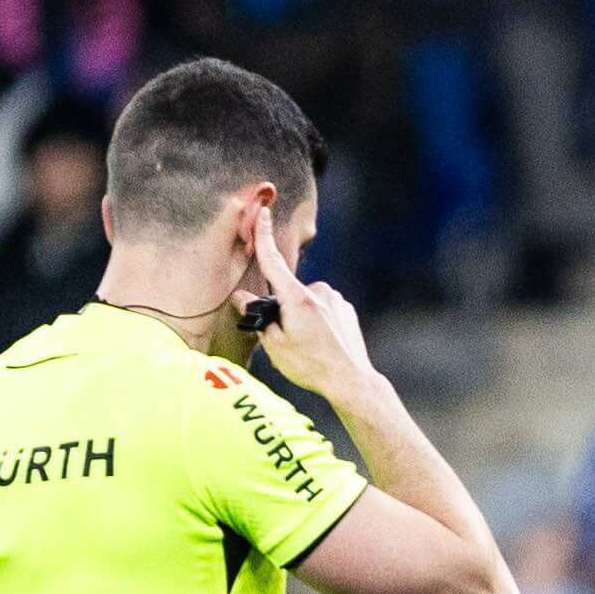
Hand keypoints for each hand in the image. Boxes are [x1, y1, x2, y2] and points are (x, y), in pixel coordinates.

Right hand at [243, 201, 373, 400]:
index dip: (264, 236)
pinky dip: (318, 322)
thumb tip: (242, 297)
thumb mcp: (275, 345)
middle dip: (283, 310)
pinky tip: (323, 344)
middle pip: (288, 292)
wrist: (352, 381)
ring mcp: (335, 299)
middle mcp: (319, 292)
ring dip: (302, 317)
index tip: (262, 212)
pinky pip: (323, 310)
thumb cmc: (311, 366)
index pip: (273, 261)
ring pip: (307, 302)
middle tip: (290, 340)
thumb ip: (258, 317)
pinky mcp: (346, 309)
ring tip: (310, 346)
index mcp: (297, 298)